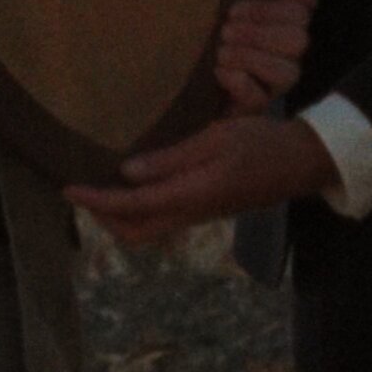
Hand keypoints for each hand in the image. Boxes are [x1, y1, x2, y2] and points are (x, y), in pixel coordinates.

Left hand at [66, 114, 334, 246]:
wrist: (303, 163)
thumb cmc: (264, 143)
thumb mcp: (217, 138)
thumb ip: (172, 158)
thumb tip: (128, 172)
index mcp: (194, 195)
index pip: (133, 205)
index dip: (96, 200)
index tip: (68, 187)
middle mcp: (193, 213)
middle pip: (135, 233)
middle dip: (104, 217)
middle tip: (82, 190)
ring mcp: (201, 215)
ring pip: (148, 229)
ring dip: (120, 215)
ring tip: (101, 186)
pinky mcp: (207, 210)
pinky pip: (163, 218)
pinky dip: (140, 209)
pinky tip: (135, 184)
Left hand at [215, 0, 313, 112]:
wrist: (192, 86)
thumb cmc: (220, 42)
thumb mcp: (238, 13)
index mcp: (287, 29)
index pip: (300, 12)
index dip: (268, 9)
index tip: (234, 10)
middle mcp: (289, 58)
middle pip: (298, 40)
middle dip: (259, 32)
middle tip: (226, 31)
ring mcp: (276, 87)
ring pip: (286, 72)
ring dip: (249, 56)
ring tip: (222, 52)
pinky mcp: (256, 110)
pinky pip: (258, 98)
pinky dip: (238, 81)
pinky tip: (220, 72)